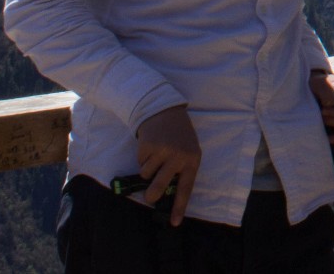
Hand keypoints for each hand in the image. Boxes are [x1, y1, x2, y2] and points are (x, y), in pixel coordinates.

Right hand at [135, 105, 201, 224]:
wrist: (166, 111)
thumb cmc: (179, 136)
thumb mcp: (188, 151)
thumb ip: (182, 170)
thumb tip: (167, 194)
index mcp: (192, 160)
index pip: (186, 188)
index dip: (179, 207)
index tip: (174, 223)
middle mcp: (178, 157)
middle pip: (159, 187)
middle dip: (152, 195)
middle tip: (150, 197)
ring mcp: (162, 152)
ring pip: (146, 175)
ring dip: (147, 170)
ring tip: (155, 156)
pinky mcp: (148, 147)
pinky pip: (140, 163)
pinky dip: (143, 158)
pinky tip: (151, 146)